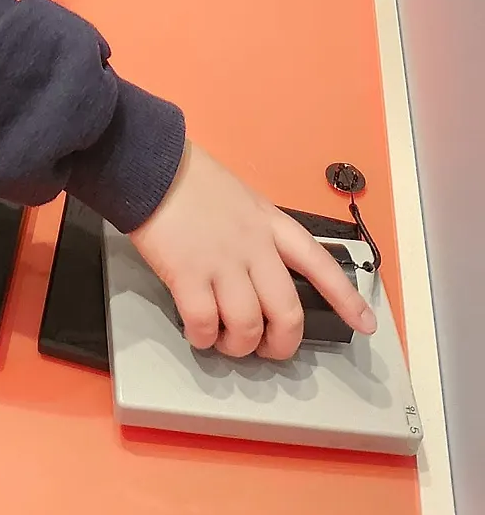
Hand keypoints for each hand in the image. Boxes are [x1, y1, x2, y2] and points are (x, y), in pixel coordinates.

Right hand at [129, 143, 376, 359]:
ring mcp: (221, 263)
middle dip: (281, 344)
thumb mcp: (240, 196)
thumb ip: (255, 230)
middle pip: (286, 312)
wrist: (150, 164)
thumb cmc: (189, 176)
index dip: (346, 298)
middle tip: (267, 350)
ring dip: (239, 346)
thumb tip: (254, 265)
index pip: (319, 264)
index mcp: (270, 224)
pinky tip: (198, 333)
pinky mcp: (186, 274)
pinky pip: (203, 323)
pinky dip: (203, 337)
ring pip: (247, 326)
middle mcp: (254, 248)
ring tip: (226, 343)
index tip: (365, 324)